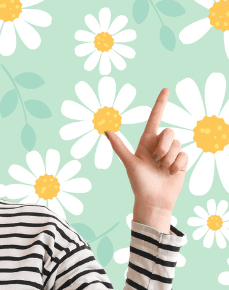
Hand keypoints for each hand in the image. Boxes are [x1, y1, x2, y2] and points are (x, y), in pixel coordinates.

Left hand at [106, 88, 188, 212]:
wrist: (153, 200)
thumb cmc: (139, 183)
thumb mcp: (129, 163)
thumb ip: (118, 146)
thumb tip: (105, 130)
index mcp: (146, 142)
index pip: (154, 118)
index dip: (160, 103)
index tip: (165, 88)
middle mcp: (159, 145)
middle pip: (168, 132)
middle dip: (163, 146)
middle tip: (156, 160)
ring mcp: (171, 153)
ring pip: (177, 143)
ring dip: (169, 158)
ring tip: (162, 169)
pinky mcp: (181, 161)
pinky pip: (184, 154)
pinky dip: (178, 164)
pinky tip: (171, 173)